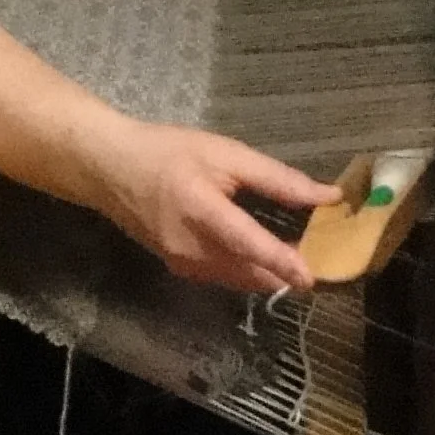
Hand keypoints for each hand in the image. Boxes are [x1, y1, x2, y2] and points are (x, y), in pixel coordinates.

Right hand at [91, 119, 338, 295]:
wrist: (109, 170)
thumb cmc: (167, 153)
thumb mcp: (225, 153)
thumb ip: (276, 178)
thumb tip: (326, 196)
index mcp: (201, 211)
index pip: (248, 244)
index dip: (282, 261)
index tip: (312, 277)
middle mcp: (191, 248)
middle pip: (250, 273)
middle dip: (286, 272)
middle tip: (321, 260)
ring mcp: (183, 264)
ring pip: (239, 280)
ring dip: (269, 274)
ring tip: (300, 257)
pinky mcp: (179, 269)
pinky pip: (223, 277)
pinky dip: (248, 271)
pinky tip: (263, 255)